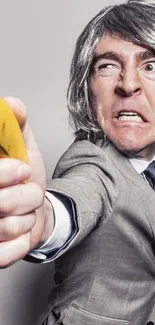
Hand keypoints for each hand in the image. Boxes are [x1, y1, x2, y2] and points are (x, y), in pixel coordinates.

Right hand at [0, 97, 53, 266]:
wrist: (34, 209)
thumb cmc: (23, 177)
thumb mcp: (22, 145)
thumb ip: (16, 124)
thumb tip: (11, 104)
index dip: (5, 173)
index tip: (23, 169)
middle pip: (1, 203)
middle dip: (25, 196)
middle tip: (28, 189)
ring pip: (9, 227)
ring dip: (29, 216)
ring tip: (25, 210)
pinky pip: (6, 254)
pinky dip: (22, 242)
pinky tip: (21, 232)